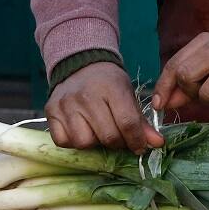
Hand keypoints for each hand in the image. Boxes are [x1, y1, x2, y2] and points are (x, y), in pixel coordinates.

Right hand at [44, 62, 164, 153]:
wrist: (80, 63)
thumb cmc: (108, 81)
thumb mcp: (128, 94)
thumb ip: (141, 121)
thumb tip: (157, 144)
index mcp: (111, 88)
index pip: (127, 123)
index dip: (137, 140)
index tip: (140, 146)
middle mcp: (87, 95)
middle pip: (107, 136)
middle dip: (118, 144)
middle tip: (119, 139)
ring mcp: (66, 104)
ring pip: (84, 143)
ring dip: (94, 144)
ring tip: (98, 133)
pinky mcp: (51, 111)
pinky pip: (63, 141)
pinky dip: (73, 142)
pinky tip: (81, 130)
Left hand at [151, 33, 208, 112]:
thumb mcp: (204, 71)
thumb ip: (182, 86)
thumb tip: (161, 103)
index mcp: (203, 41)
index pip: (174, 64)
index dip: (164, 87)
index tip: (159, 105)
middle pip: (186, 76)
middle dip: (191, 92)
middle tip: (203, 93)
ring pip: (206, 94)